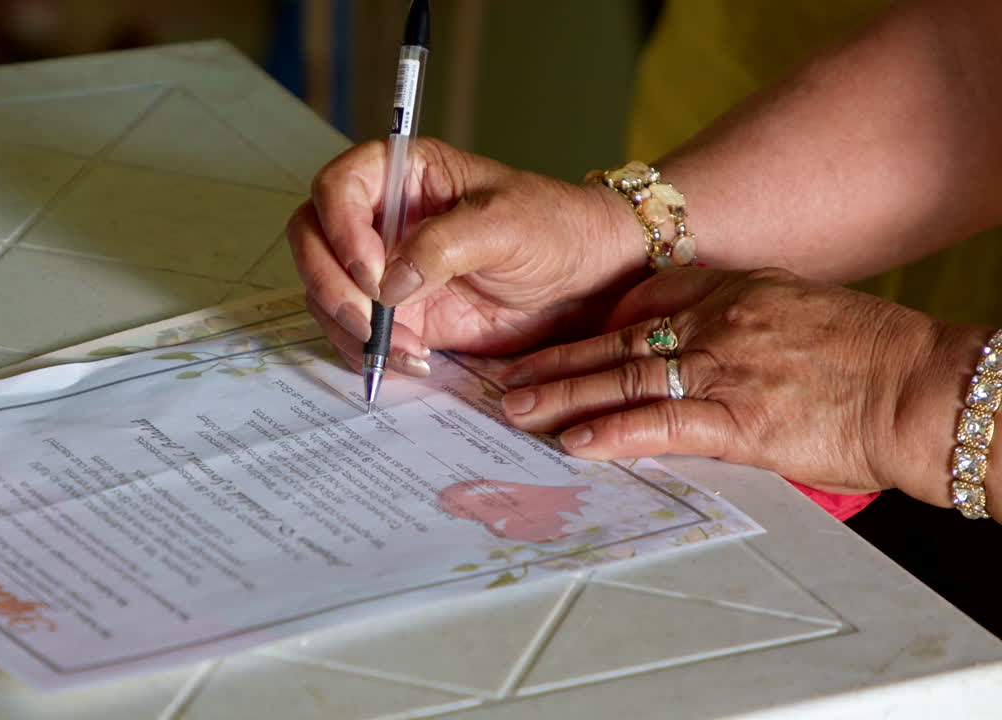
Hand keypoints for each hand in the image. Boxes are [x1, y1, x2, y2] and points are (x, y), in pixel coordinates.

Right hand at [287, 138, 642, 375]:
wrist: (585, 280)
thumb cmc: (553, 229)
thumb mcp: (505, 224)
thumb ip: (444, 244)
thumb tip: (389, 281)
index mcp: (402, 173)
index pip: (336, 187)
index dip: (339, 228)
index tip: (372, 271)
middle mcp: (380, 217)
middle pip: (313, 240)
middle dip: (331, 284)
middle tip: (369, 319)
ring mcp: (382, 267)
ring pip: (325, 292)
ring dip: (351, 327)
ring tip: (408, 349)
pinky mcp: (396, 312)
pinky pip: (356, 333)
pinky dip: (372, 353)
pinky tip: (414, 361)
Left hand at [498, 267, 983, 504]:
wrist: (920, 386)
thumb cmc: (872, 354)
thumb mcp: (798, 309)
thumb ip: (740, 316)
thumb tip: (696, 338)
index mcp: (732, 293)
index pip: (642, 302)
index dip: (591, 327)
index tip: (555, 341)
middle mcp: (716, 324)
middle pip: (615, 344)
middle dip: (556, 362)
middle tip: (507, 378)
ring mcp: (723, 370)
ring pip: (623, 380)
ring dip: (563, 396)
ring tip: (516, 411)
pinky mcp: (738, 421)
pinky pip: (660, 424)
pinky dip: (612, 433)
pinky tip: (574, 441)